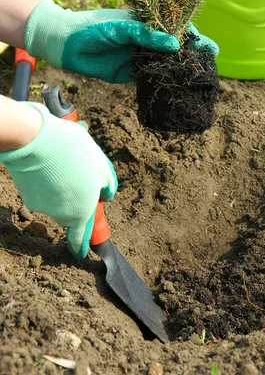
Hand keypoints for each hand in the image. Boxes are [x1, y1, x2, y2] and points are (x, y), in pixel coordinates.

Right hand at [0, 102, 116, 258]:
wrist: (38, 141)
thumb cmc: (76, 154)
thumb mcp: (102, 167)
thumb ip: (107, 185)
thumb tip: (106, 196)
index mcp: (81, 211)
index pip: (80, 237)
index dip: (80, 246)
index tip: (80, 254)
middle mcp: (60, 214)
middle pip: (69, 214)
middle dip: (73, 202)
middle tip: (78, 178)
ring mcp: (41, 206)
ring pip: (54, 200)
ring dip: (60, 188)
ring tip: (64, 163)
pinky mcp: (26, 194)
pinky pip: (40, 191)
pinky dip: (45, 181)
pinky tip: (48, 163)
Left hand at [25, 0, 218, 82]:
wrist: (67, 45)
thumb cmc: (94, 28)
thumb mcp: (122, 28)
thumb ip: (147, 36)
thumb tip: (175, 45)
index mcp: (147, 23)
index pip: (176, 27)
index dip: (192, 35)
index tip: (207, 44)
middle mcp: (147, 40)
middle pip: (175, 47)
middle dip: (193, 53)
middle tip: (211, 60)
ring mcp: (140, 56)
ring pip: (165, 63)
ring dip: (181, 69)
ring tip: (200, 76)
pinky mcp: (132, 73)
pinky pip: (152, 78)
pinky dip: (164, 82)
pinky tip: (178, 87)